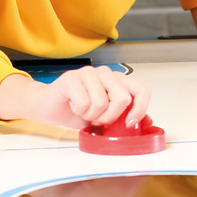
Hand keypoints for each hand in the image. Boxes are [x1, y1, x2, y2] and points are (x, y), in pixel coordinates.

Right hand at [0, 65, 151, 127]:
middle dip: (110, 117)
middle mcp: (105, 73)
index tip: (129, 123)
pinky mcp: (72, 77)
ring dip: (91, 115)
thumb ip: (123, 115)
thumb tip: (145, 122)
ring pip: (101, 102)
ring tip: (83, 111)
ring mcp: (89, 73)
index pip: (142, 90)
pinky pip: (84, 102)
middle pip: (122, 98)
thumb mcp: (106, 117)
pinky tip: (73, 105)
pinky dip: (78, 111)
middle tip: (98, 119)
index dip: (140, 108)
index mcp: (118, 81)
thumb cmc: (78, 111)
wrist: (51, 108)